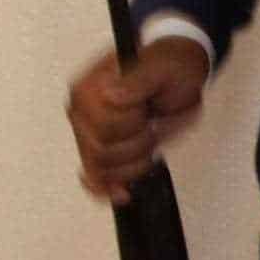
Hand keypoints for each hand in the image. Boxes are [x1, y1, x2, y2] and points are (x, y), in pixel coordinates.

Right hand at [67, 38, 208, 202]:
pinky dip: (105, 188)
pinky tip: (120, 193)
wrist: (178, 71)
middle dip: (136, 144)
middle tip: (151, 122)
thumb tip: (110, 95)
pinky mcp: (98, 148)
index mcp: (89, 87)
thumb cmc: (169, 66)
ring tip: (148, 138)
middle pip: (101, 151)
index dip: (132, 124)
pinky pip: (95, 177)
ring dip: (134, 161)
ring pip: (103, 168)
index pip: (104, 126)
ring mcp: (88, 131)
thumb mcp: (161, 68)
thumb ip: (137, 81)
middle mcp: (81, 110)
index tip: (145, 108)